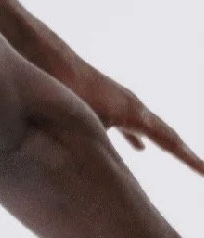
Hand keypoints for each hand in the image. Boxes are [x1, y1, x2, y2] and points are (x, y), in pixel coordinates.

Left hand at [63, 59, 203, 175]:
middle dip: (183, 153)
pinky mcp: (104, 101)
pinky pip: (129, 125)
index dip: (189, 159)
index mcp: (134, 114)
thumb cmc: (66, 91)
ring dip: (164, 144)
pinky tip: (139, 150)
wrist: (49, 59)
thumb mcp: (87, 124)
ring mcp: (119, 102)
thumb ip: (100, 149)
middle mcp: (133, 106)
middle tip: (202, 169)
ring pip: (149, 129)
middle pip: (166, 134)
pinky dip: (137, 139)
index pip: (169, 141)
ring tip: (181, 158)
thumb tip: (106, 178)